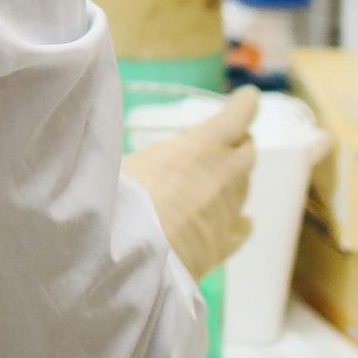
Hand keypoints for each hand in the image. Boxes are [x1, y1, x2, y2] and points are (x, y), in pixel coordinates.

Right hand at [123, 84, 258, 280]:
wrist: (134, 259)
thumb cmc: (122, 200)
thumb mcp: (121, 158)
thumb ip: (131, 145)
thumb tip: (109, 127)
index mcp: (201, 147)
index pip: (236, 118)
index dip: (244, 104)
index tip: (248, 97)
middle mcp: (223, 176)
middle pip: (246, 152)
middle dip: (239, 143)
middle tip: (228, 140)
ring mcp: (228, 212)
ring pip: (244, 188)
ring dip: (235, 179)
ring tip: (218, 178)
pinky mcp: (224, 244)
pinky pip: (242, 227)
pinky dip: (241, 218)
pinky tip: (242, 219)